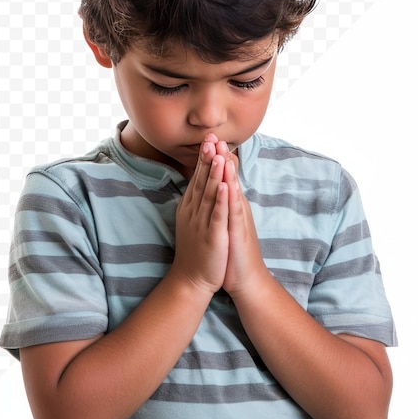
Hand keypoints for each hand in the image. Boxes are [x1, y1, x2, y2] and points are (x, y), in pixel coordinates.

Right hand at [170, 135, 228, 294]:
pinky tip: (226, 187)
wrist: (192, 280)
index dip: (203, 159)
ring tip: (218, 155)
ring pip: (209, 195)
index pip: (198, 178)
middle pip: (202, 181)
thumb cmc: (195, 250)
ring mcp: (203, 224)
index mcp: (191, 208)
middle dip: (207, 159)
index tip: (208, 139)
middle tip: (210, 137)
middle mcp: (194, 212)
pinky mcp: (213, 237)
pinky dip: (222, 201)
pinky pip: (217, 216)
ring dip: (214, 175)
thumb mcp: (193, 221)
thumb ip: (197, 202)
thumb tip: (198, 185)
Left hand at [222, 154, 268, 298]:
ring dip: (227, 170)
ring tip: (222, 151)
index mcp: (231, 205)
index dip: (216, 159)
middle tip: (214, 135)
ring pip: (233, 190)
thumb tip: (220, 191)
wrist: (246, 279)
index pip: (223, 177)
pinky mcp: (238, 232)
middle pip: (229, 178)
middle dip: (221, 157)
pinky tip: (228, 184)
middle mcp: (236, 208)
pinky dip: (230, 197)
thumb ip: (224, 206)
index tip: (208, 140)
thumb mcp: (227, 223)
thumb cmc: (233, 252)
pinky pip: (233, 212)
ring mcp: (238, 219)